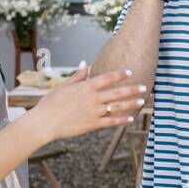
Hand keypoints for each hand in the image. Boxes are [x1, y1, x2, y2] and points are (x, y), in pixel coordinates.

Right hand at [27, 62, 144, 143]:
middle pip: (117, 92)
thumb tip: (84, 63)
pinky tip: (130, 119)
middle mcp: (92, 98)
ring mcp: (94, 112)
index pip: (107, 78)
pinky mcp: (92, 124)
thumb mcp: (63, 86)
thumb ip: (77, 76)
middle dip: (132, 89)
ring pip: (117, 107)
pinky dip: (121, 120)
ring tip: (141, 101)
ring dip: (131, 104)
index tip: (130, 72)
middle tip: (144, 87)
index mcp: (85, 87)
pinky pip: (110, 122)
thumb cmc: (50, 103)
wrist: (44, 122)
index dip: (120, 74)